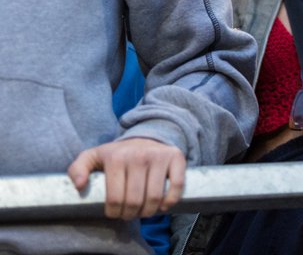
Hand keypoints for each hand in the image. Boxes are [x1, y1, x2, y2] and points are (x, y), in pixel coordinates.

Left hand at [67, 138, 185, 219]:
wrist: (145, 137)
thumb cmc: (117, 154)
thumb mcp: (93, 157)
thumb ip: (77, 169)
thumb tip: (80, 185)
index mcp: (116, 158)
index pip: (114, 198)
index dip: (114, 213)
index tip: (115, 213)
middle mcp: (139, 155)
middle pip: (134, 200)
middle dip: (130, 214)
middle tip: (129, 214)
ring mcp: (159, 156)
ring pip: (154, 197)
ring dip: (149, 212)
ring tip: (143, 212)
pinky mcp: (176, 157)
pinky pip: (176, 185)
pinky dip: (170, 201)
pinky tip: (163, 205)